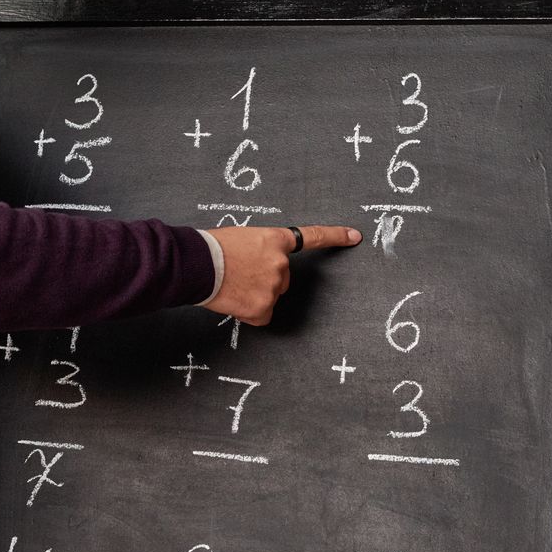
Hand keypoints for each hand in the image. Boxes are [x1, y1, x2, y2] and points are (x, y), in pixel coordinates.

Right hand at [202, 225, 361, 324]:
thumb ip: (260, 251)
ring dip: (254, 295)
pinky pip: (261, 315)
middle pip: (282, 278)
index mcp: (276, 241)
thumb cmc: (211, 248)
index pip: (313, 236)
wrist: (197, 265)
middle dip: (264, 279)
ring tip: (231, 285)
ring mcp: (273, 288)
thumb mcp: (241, 238)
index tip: (354, 236)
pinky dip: (249, 312)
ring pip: (270, 296)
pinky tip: (234, 301)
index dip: (335, 236)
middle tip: (239, 274)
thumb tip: (258, 270)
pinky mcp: (262, 309)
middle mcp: (281, 264)